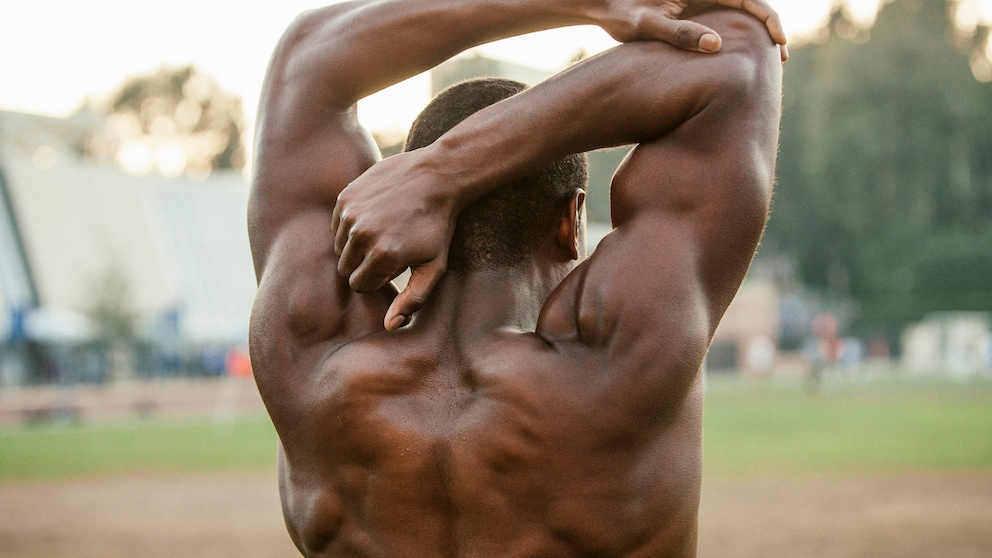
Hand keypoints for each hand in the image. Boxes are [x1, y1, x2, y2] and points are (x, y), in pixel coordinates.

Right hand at [332, 151, 456, 330]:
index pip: (359, 285)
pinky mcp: (345, 197)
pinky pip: (337, 223)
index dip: (377, 278)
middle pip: (346, 267)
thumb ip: (412, 300)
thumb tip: (389, 326)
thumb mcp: (433, 266)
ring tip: (384, 229)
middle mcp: (362, 236)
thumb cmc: (438, 226)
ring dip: (356, 243)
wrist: (437, 176)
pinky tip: (376, 213)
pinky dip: (351, 223)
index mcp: (383, 257)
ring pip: (340, 245)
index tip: (395, 264)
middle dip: (364, 263)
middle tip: (389, 247)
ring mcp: (351, 214)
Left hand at [595, 0, 787, 59]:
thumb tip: (716, 44)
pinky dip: (740, 39)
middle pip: (750, 4)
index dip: (768, 18)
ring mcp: (703, 0)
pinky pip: (727, 22)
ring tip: (770, 64)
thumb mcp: (649, 25)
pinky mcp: (697, 11)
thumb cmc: (623, 15)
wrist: (607, 7)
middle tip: (781, 59)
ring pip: (741, 14)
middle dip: (769, 29)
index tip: (779, 41)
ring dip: (757, 35)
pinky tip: (745, 60)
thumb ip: (680, 32)